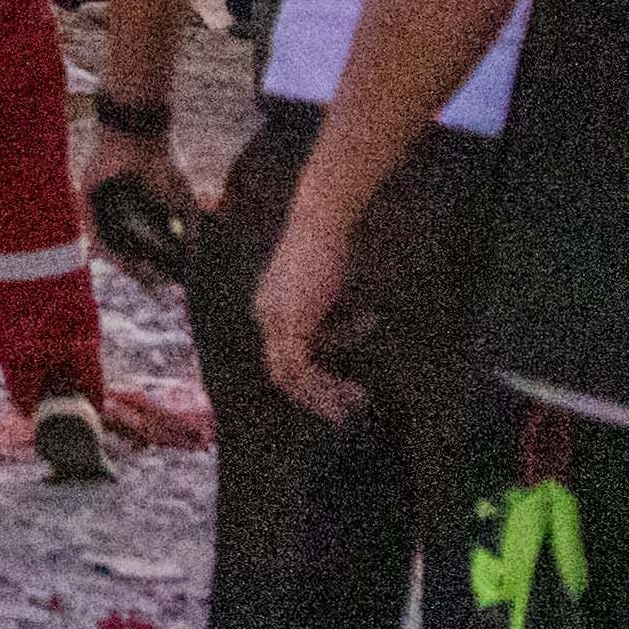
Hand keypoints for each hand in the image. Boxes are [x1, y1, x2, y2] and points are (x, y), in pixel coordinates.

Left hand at [248, 210, 361, 428]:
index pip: (291, 348)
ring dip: (322, 395)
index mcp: (270, 305)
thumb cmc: (334, 243)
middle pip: (283, 369)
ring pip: (289, 376)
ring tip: (353, 404)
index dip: (323, 362)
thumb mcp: (335, 284)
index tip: (350, 374)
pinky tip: (348, 393)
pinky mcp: (287, 324)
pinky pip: (300, 369)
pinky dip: (323, 385)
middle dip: (315, 391)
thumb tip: (363, 326)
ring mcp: (272, 320)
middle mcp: (265, 314)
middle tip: (345, 408)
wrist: (324, 220)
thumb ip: (337, 311)